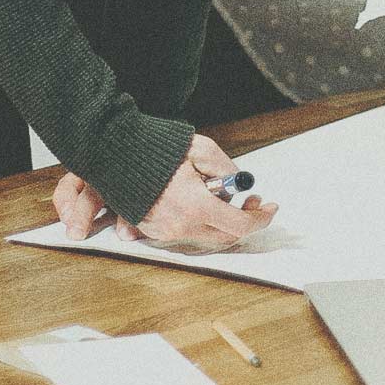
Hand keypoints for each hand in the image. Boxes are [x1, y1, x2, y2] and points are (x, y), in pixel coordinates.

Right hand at [52, 134, 277, 245]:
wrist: (114, 153)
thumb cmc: (157, 148)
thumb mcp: (202, 149)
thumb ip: (227, 169)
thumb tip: (239, 185)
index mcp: (196, 207)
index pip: (240, 225)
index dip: (261, 218)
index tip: (270, 207)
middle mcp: (182, 225)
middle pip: (227, 236)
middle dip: (245, 220)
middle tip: (251, 201)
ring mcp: (165, 231)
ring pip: (207, 236)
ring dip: (222, 221)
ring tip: (223, 196)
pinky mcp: (153, 230)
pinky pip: (186, 233)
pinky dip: (201, 222)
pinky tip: (200, 202)